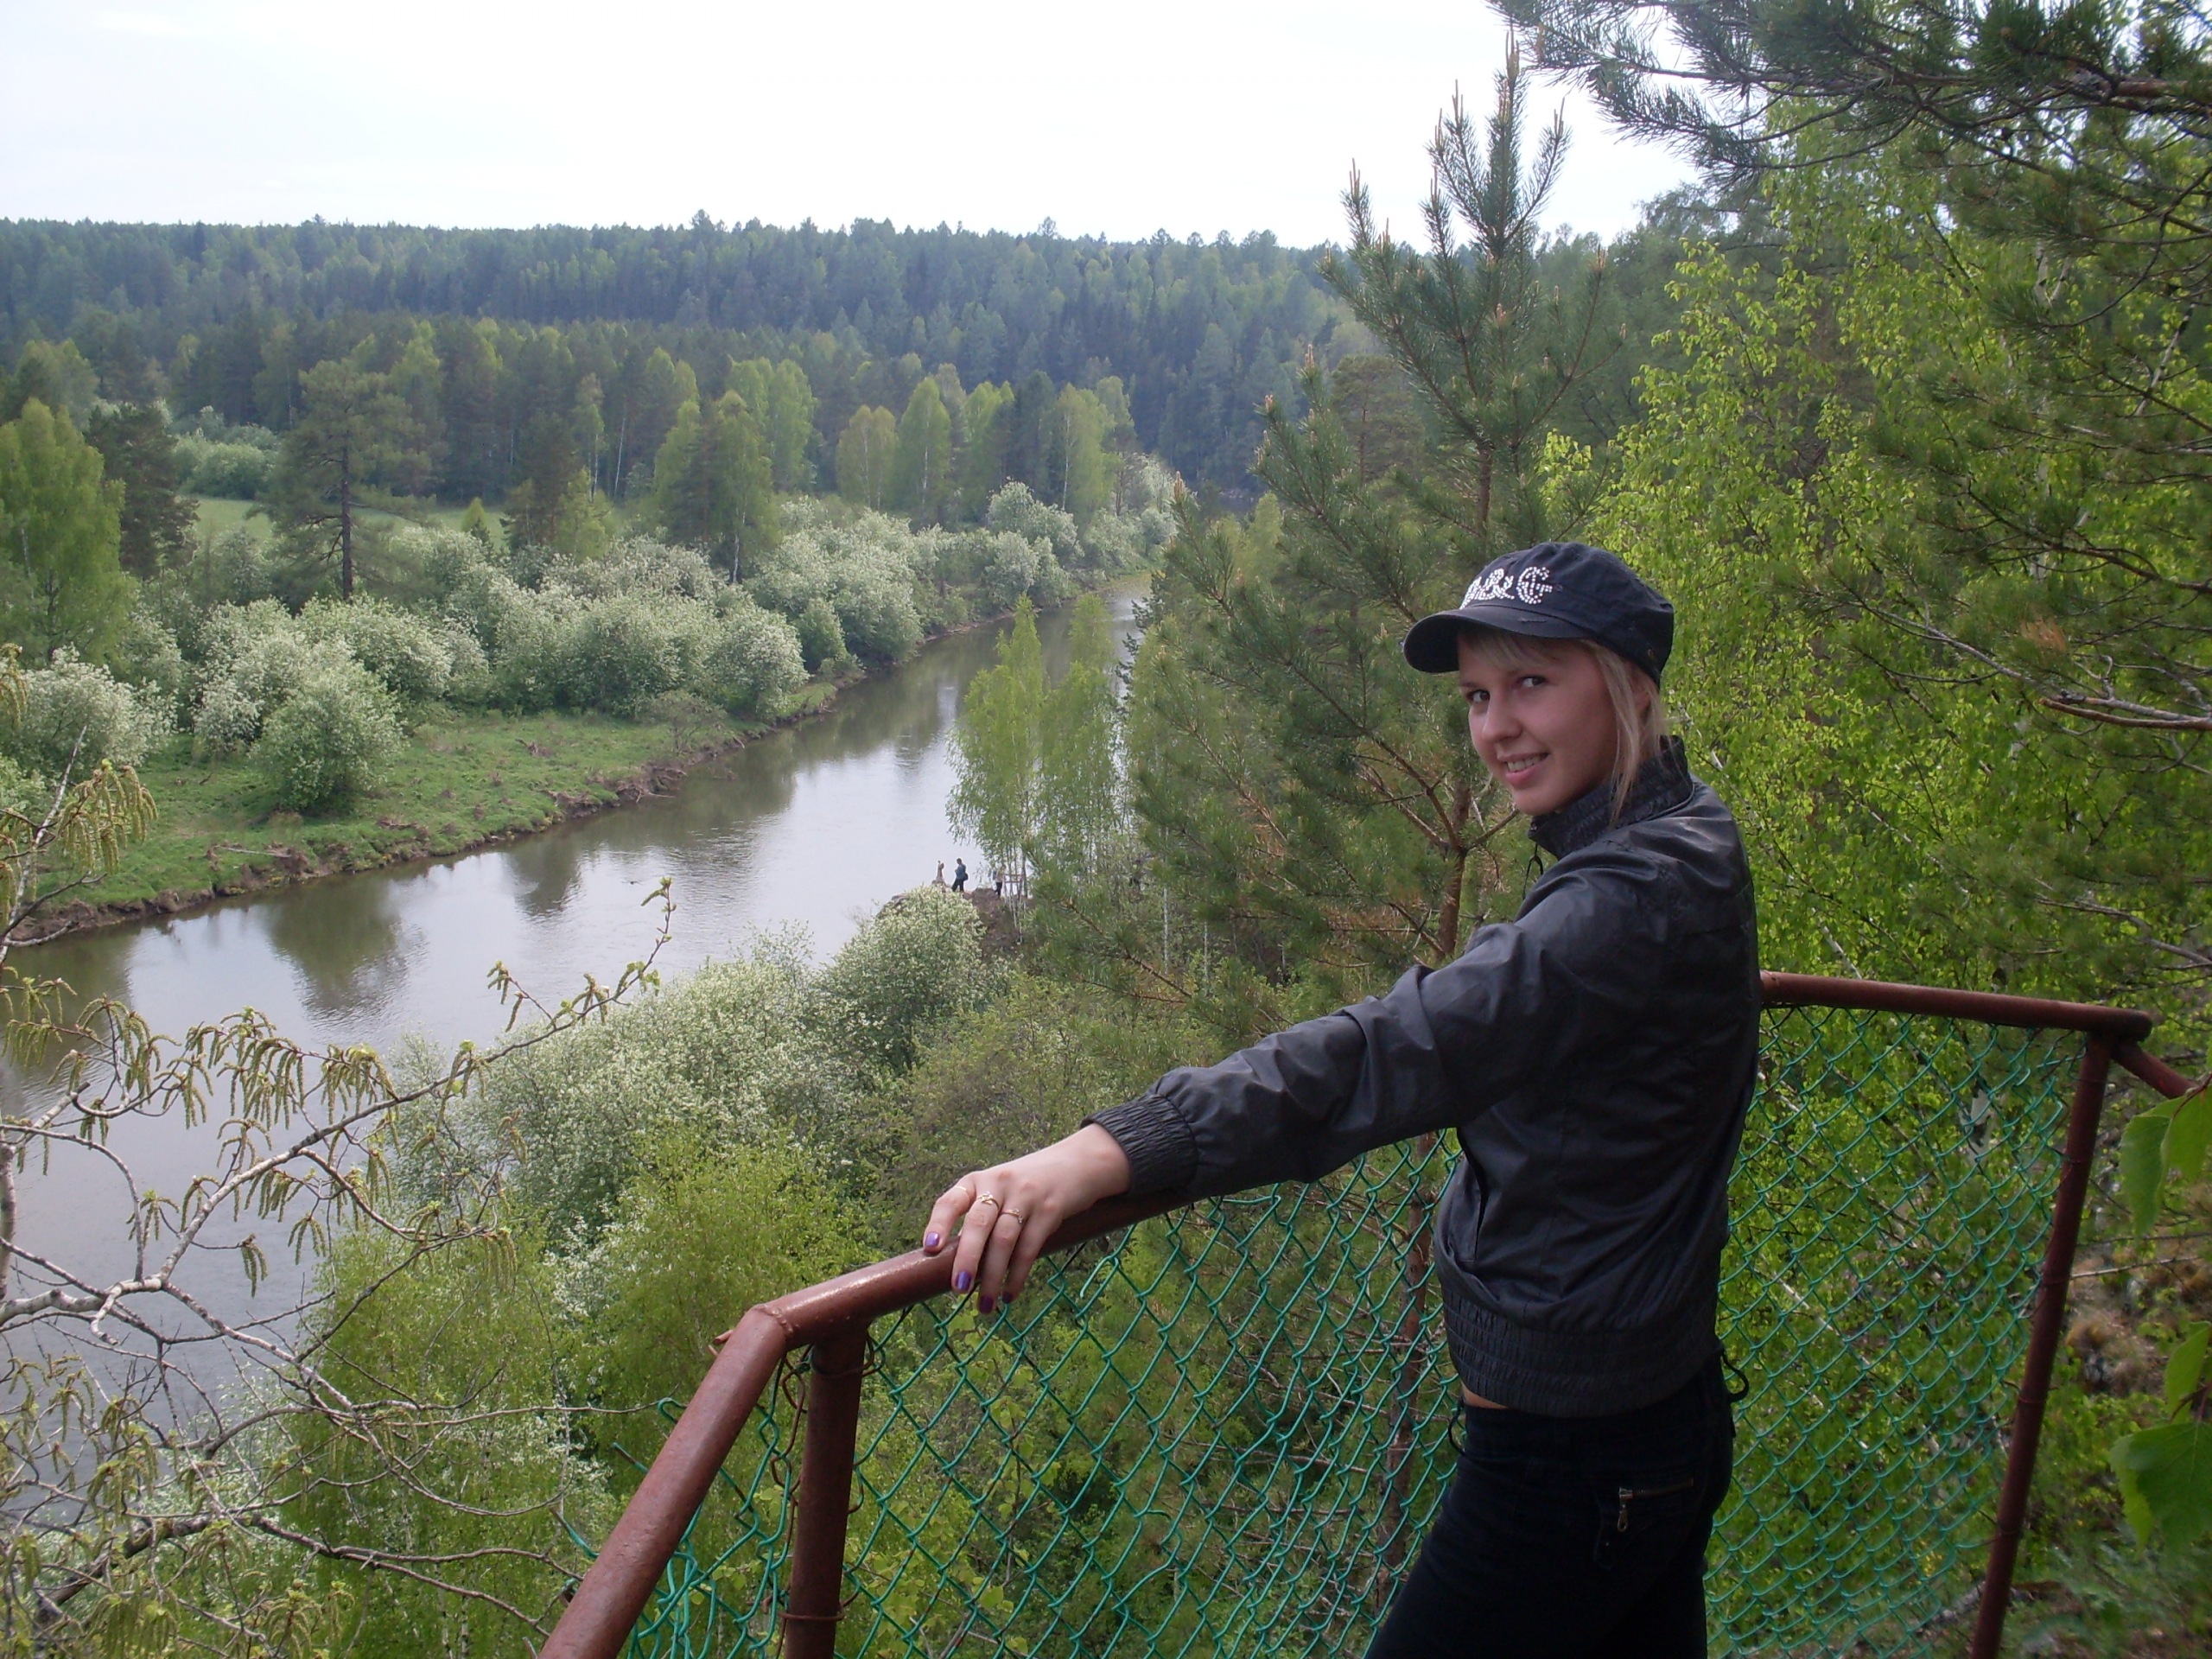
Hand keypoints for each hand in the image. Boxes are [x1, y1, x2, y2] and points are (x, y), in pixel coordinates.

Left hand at [921, 1125, 1131, 1310]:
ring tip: (985, 1305)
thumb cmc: (1028, 1185)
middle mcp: (999, 1184)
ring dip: (992, 1276)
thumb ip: (979, 1217)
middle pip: (978, 1223)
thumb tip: (957, 1266)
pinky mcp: (1050, 1210)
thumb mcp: (999, 1189)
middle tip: (959, 1288)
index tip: (931, 1249)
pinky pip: (1029, 1247)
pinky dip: (1017, 1275)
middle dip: (967, 1257)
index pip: (951, 1201)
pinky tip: (1010, 1294)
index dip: (939, 1224)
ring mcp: (1026, 1196)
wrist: (1078, 1163)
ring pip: (1004, 1240)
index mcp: (978, 1181)